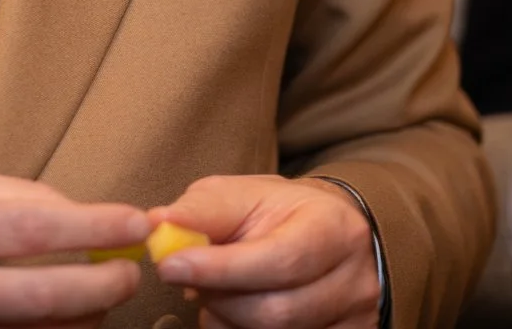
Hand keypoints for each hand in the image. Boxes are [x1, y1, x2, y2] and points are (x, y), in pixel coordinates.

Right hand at [0, 165, 147, 327]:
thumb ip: (10, 194)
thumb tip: (77, 214)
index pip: (30, 228)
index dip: (91, 227)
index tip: (133, 221)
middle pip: (40, 294)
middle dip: (101, 284)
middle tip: (130, 271)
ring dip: (83, 317)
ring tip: (99, 295)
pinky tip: (66, 320)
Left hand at [149, 176, 376, 328]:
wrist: (327, 233)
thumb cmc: (277, 212)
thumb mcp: (240, 195)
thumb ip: (202, 212)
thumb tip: (157, 224)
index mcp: (333, 229)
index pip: (277, 260)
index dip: (220, 269)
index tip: (170, 265)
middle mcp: (354, 279)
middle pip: (276, 311)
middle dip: (219, 298)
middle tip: (191, 280)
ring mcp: (354, 318)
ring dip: (227, 320)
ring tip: (213, 293)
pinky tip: (233, 313)